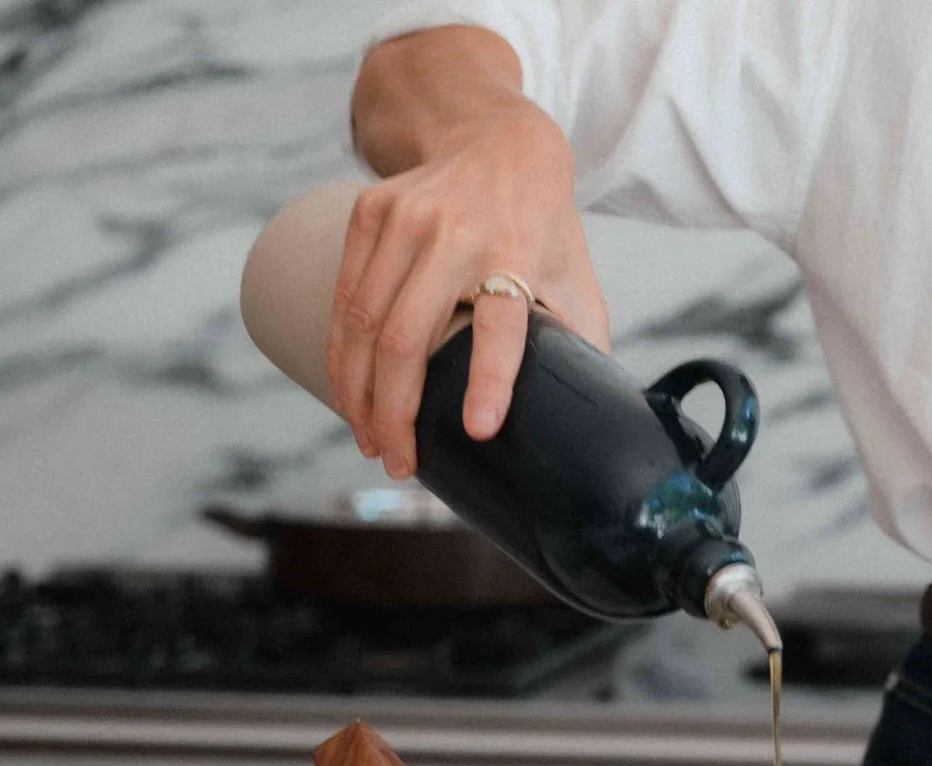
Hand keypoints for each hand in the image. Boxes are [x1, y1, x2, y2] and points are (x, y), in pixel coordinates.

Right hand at [328, 100, 608, 477]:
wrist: (494, 137)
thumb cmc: (541, 222)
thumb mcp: (575, 273)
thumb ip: (583, 339)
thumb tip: (591, 418)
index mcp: (515, 253)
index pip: (501, 325)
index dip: (489, 381)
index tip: (476, 432)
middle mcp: (453, 234)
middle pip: (406, 337)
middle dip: (395, 413)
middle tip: (399, 463)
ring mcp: (403, 220)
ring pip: (362, 323)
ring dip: (358, 393)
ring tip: (370, 439)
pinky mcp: (368, 213)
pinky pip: (343, 297)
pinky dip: (340, 353)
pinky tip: (347, 392)